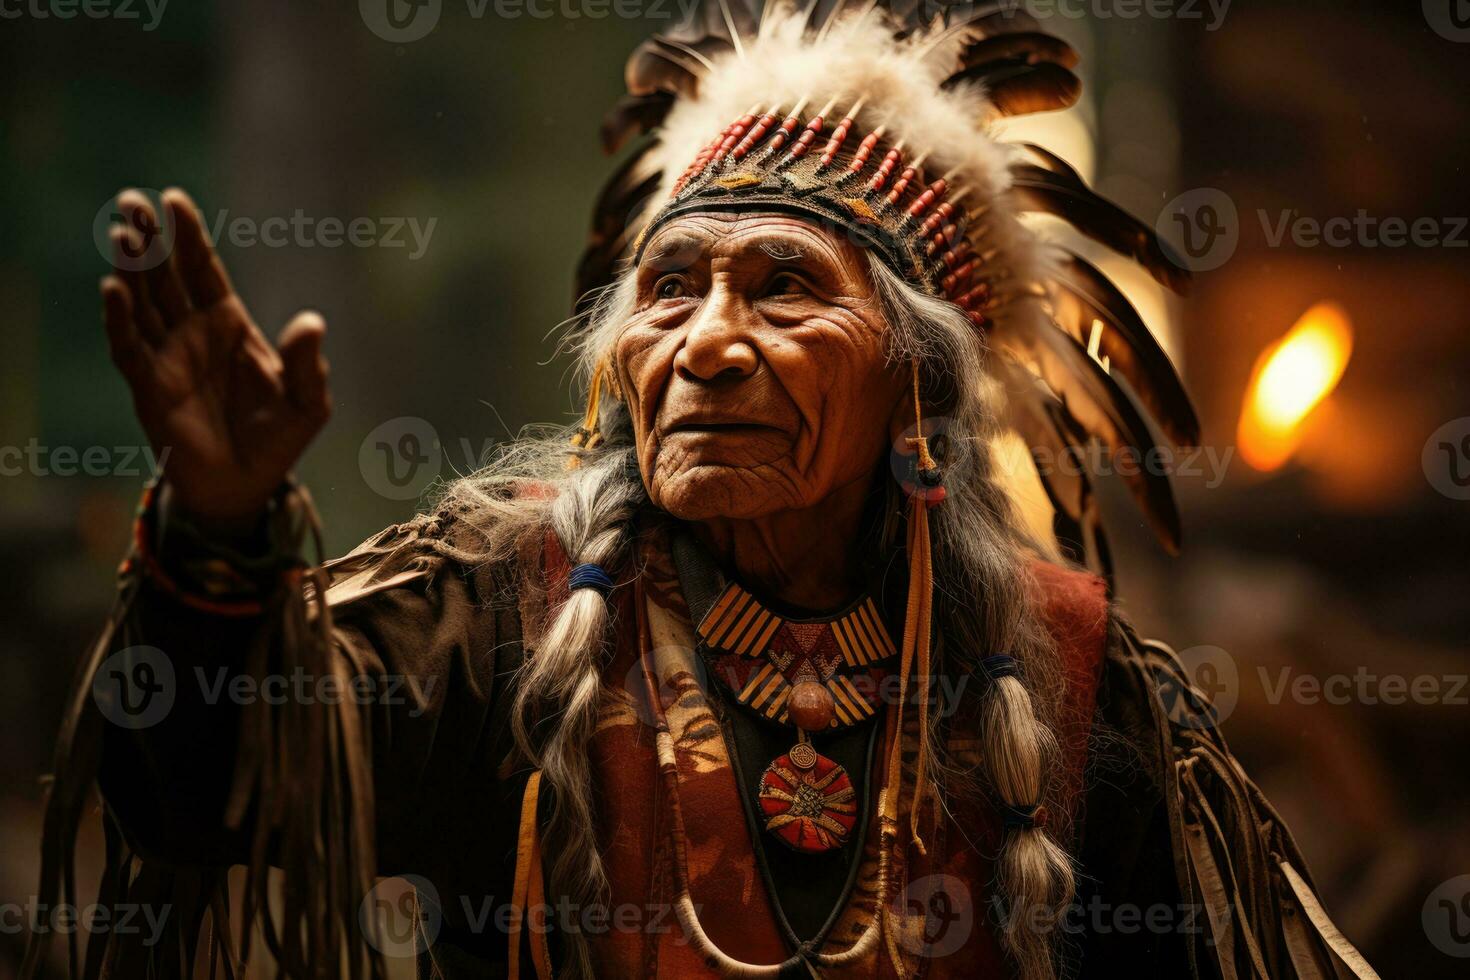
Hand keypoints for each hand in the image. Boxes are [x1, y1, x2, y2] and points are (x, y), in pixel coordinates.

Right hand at [102, 188, 331, 534]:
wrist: (247, 486)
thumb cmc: (277, 438)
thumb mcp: (308, 401)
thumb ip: (309, 363)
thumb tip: (313, 322)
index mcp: (229, 324)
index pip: (204, 270)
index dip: (189, 237)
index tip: (174, 200)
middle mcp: (191, 333)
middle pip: (165, 277)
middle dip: (150, 241)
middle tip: (132, 200)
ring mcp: (167, 358)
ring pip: (142, 304)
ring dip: (131, 270)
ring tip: (121, 233)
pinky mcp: (150, 388)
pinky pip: (129, 348)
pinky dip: (120, 319)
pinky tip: (115, 290)